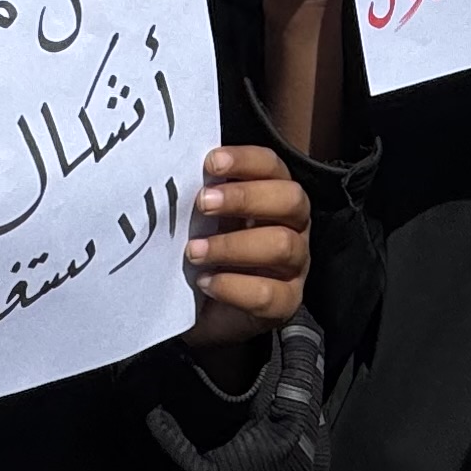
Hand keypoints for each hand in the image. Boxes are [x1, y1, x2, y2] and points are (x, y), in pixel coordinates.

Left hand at [185, 146, 310, 357]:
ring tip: (193, 251)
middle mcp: (293, 225)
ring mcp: (295, 265)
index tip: (210, 163)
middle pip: (290, 199)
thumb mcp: (200, 220)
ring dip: (232, 246)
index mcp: (273, 194)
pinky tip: (205, 282)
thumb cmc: (203, 252)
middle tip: (202, 204)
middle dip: (244, 198)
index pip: (272, 166)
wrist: (200, 310)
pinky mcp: (287, 302)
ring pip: (282, 245)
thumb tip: (176, 172)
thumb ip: (200, 196)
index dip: (245, 160)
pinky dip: (232, 287)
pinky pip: (268, 293)